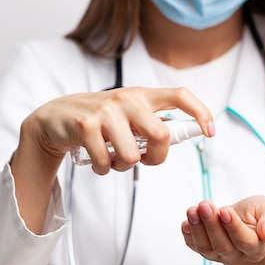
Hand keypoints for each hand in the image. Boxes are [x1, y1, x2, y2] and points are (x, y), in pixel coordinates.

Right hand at [10, 86, 212, 233]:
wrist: (54, 118)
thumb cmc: (100, 120)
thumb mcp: (128, 114)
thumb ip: (153, 122)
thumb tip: (188, 134)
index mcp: (142, 95)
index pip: (180, 96)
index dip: (200, 113)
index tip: (210, 132)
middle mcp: (126, 98)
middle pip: (161, 135)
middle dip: (157, 158)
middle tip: (144, 160)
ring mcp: (105, 111)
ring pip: (132, 156)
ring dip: (124, 167)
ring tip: (113, 159)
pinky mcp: (85, 126)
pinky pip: (105, 163)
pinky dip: (103, 169)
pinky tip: (96, 160)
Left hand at [181, 195, 264, 264]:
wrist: (247, 218)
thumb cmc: (259, 214)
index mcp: (257, 248)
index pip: (244, 241)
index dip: (233, 227)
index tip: (225, 211)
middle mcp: (238, 255)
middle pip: (223, 246)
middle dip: (211, 225)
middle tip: (204, 205)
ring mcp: (220, 255)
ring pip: (207, 248)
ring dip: (197, 228)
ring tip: (192, 210)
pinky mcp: (206, 250)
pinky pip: (195, 247)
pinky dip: (188, 236)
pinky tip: (186, 223)